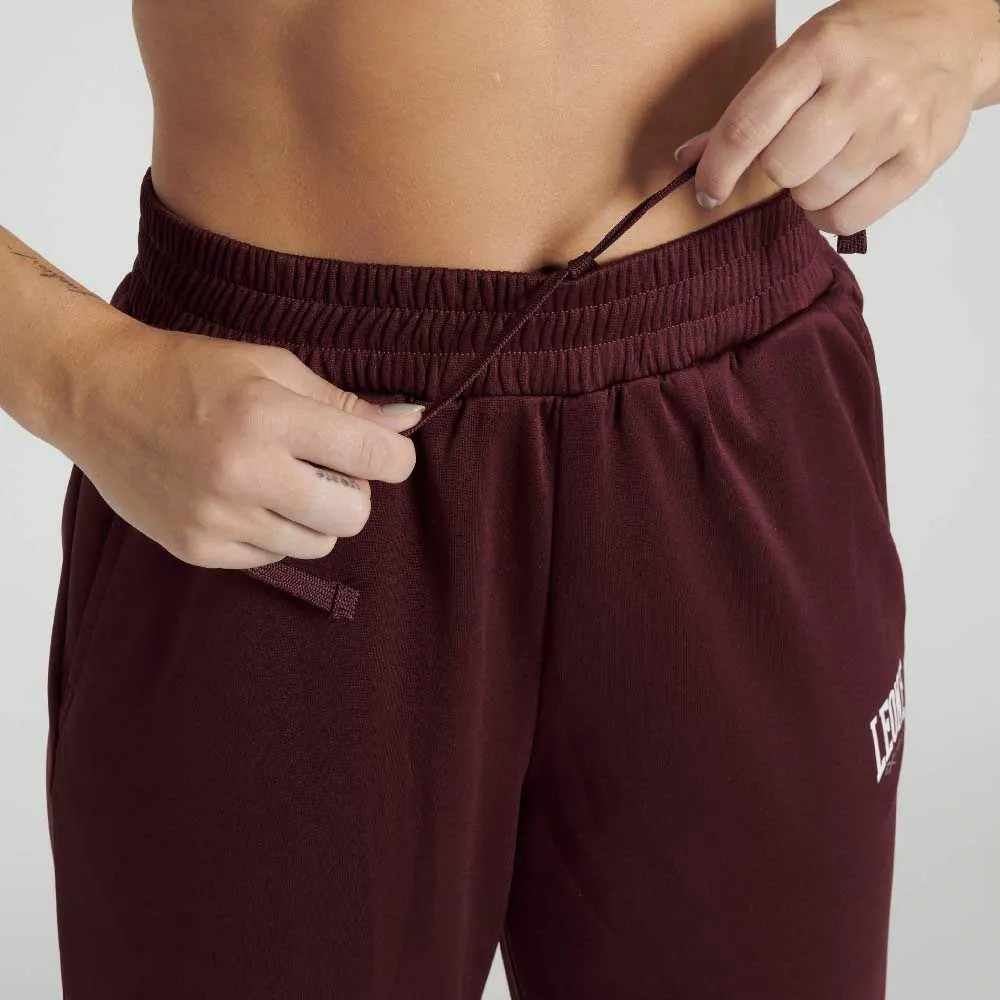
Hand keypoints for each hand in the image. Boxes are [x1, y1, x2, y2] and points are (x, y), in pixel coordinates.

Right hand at [63, 317, 423, 568]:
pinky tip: (243, 498)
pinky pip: (273, 557)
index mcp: (268, 415)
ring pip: (317, 543)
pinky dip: (272, 532)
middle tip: (325, 468)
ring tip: (279, 480)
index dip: (395, 459)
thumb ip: (345, 403)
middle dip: (354, 493)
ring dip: (313, 515)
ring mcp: (216, 517)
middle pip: (353, 516)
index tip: (386, 454)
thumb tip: (410, 422)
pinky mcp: (195, 548)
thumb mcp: (272, 366)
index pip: (373, 458)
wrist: (98, 396)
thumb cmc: (193, 373)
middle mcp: (243, 472)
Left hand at [672, 0, 999, 239]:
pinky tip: (841, 188)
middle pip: (780, 169)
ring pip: (812, 198)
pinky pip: (848, 219)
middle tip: (790, 159)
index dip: (718, 170)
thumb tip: (688, 161)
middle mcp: (861, 84)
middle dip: (774, 174)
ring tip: (823, 166)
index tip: (708, 192)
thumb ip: (746, 112)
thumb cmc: (862, 47)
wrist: (949, 32)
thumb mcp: (800, 56)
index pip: (748, 127)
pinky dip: (832, 215)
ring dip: (805, 194)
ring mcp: (895, 123)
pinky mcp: (920, 159)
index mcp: (819, 50)